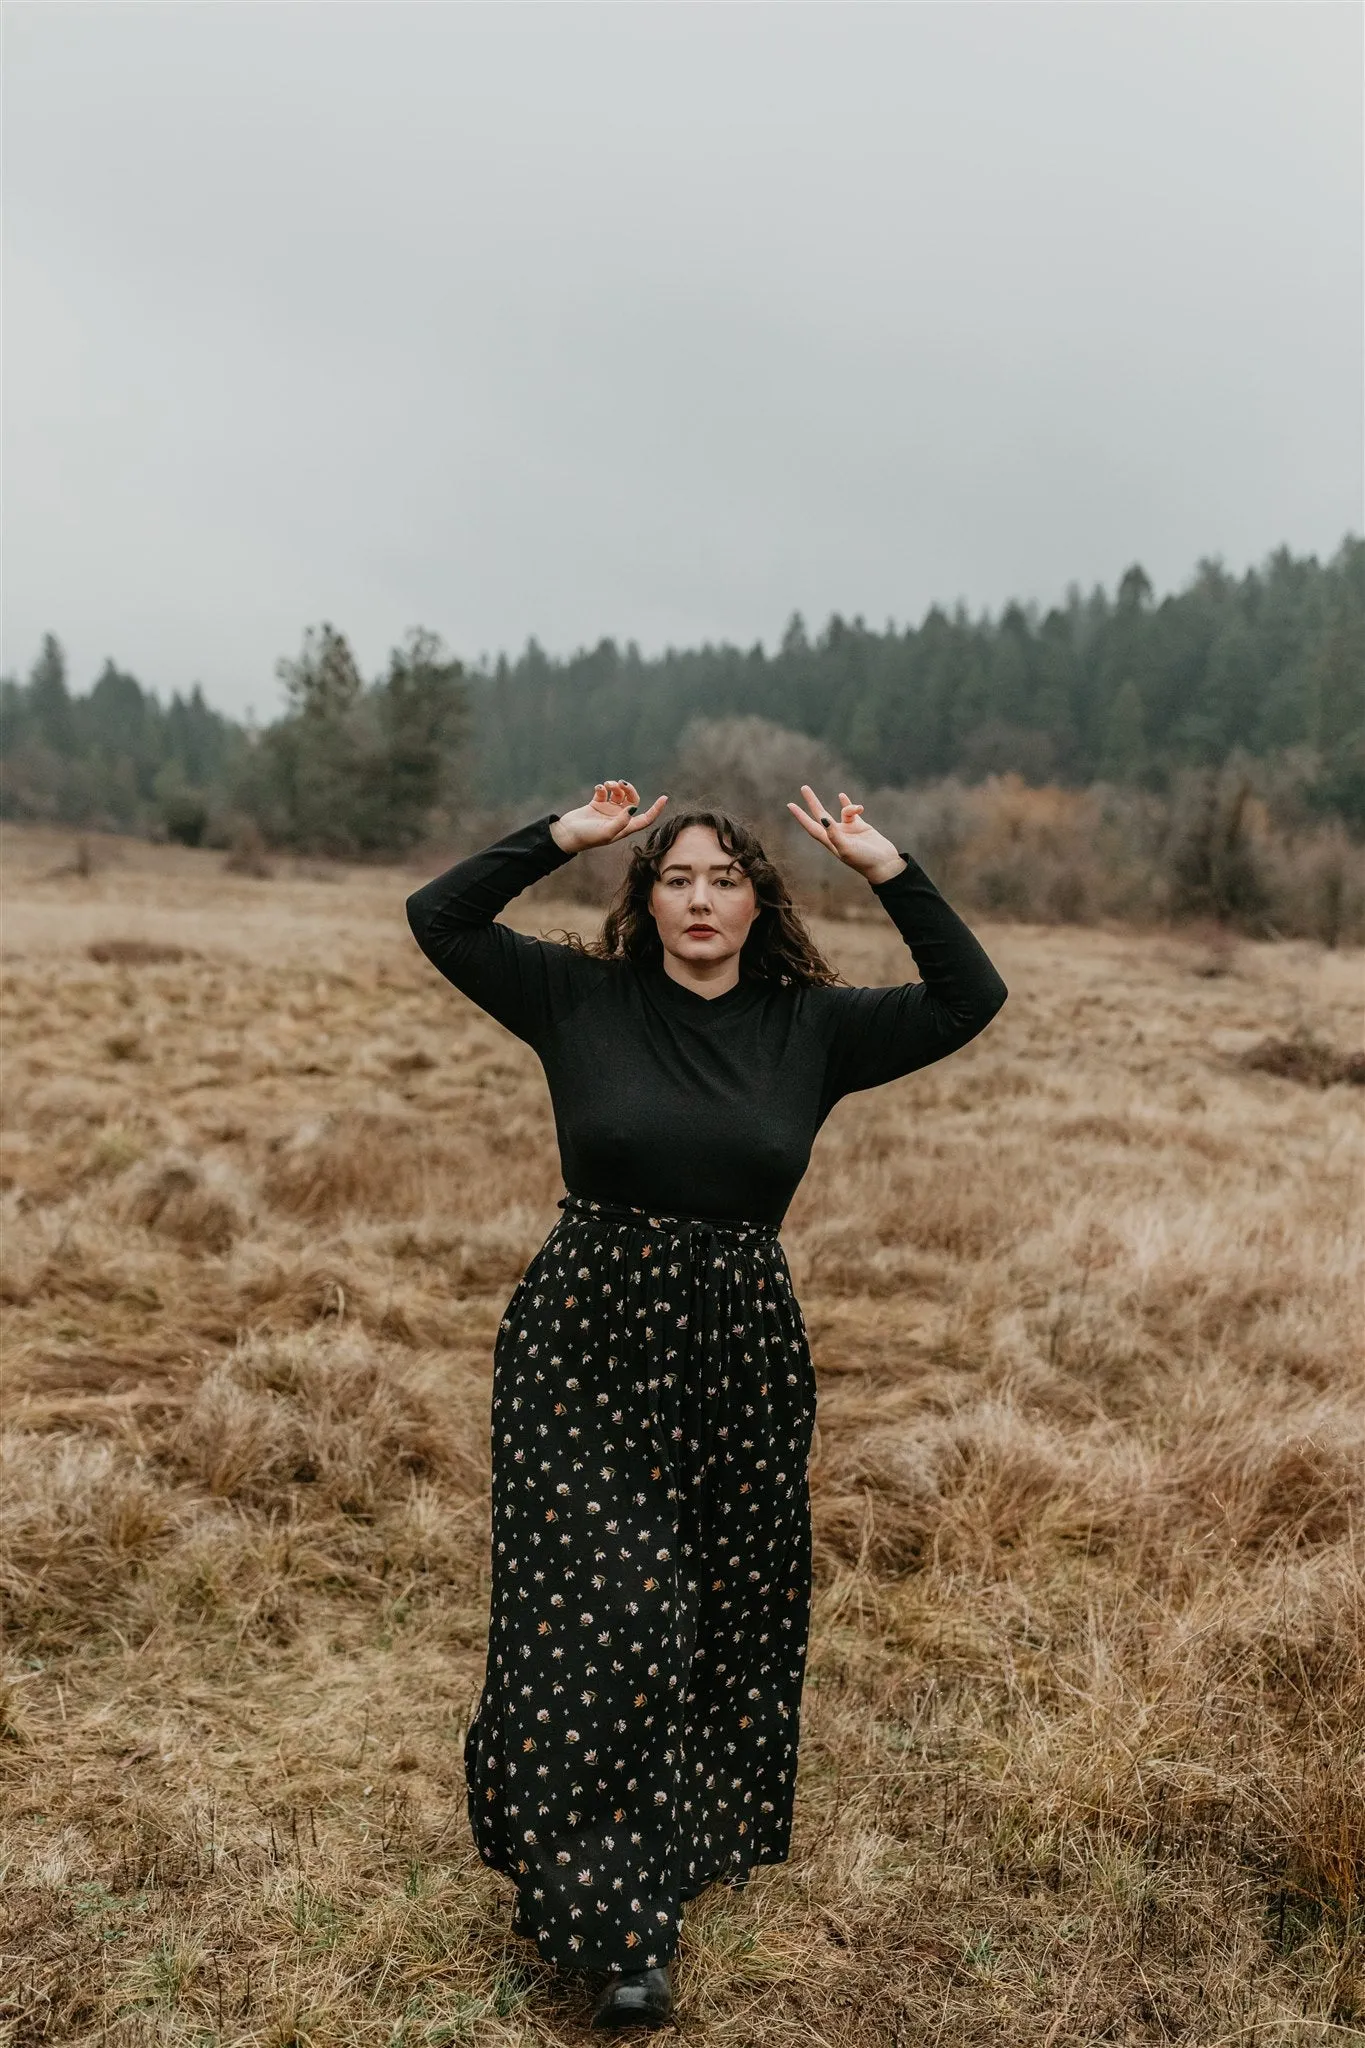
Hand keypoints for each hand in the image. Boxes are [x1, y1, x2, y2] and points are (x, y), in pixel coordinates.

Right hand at [550, 780, 667, 854]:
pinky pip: (605, 792)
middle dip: (630, 790)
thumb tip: (633, 808)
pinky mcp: (596, 804)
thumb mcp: (606, 832)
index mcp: (624, 828)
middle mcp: (618, 818)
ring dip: (616, 787)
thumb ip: (621, 822)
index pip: (645, 819)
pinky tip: (598, 789)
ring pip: (619, 794)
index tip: (664, 798)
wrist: (566, 834)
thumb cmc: (587, 837)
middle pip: (633, 801)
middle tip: (621, 784)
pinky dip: (603, 788)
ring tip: (609, 784)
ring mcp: (608, 811)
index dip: (656, 810)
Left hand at [786, 786, 905, 884]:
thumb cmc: (864, 860)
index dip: (800, 816)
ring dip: (849, 807)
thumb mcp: (847, 849)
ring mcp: (849, 831)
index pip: (811, 826)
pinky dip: (850, 804)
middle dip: (812, 801)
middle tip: (804, 787)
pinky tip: (842, 796)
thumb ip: (834, 834)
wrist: (884, 865)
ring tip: (859, 809)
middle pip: (820, 815)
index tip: (790, 804)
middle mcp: (837, 835)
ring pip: (843, 812)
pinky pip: (852, 812)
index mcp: (830, 842)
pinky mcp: (860, 827)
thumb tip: (822, 818)